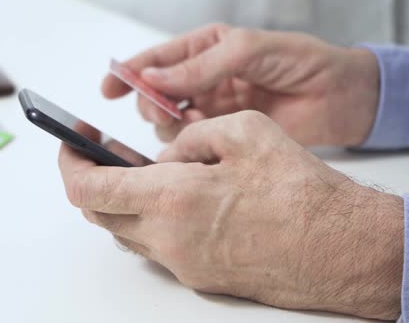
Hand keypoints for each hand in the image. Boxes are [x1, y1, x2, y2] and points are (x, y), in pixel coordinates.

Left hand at [58, 111, 402, 319]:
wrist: (339, 248)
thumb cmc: (300, 193)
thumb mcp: (243, 132)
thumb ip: (188, 139)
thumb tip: (163, 156)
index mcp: (171, 199)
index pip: (88, 188)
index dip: (70, 163)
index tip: (71, 143)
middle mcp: (168, 239)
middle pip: (99, 212)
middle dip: (93, 178)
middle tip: (105, 151)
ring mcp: (182, 263)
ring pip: (126, 231)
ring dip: (122, 201)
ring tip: (143, 171)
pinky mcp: (198, 276)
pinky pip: (155, 246)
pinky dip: (150, 219)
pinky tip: (175, 197)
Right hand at [102, 24, 379, 145]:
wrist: (338, 97)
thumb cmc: (300, 61)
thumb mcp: (247, 50)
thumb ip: (199, 66)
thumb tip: (154, 78)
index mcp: (203, 49)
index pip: (154, 60)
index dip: (127, 73)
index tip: (108, 88)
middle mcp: (201, 79)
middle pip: (155, 94)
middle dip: (151, 102)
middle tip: (161, 110)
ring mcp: (210, 108)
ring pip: (168, 121)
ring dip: (172, 124)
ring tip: (196, 123)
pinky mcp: (222, 133)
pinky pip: (190, 141)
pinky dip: (188, 142)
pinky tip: (202, 138)